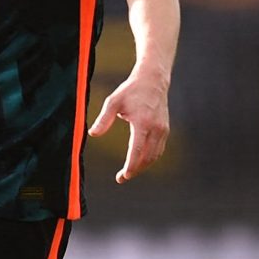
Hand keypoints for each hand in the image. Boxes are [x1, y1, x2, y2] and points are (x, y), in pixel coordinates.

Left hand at [88, 63, 170, 182]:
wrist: (153, 80)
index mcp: (143, 122)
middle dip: (135, 170)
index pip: (137, 150)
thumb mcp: (113, 101)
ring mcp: (163, 129)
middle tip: (122, 178)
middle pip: (147, 157)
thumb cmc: (131, 90)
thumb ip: (104, 119)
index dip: (131, 165)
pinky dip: (150, 158)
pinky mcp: (165, 129)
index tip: (124, 176)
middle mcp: (155, 128)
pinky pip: (159, 149)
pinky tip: (140, 162)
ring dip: (143, 166)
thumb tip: (93, 134)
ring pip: (154, 156)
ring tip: (129, 172)